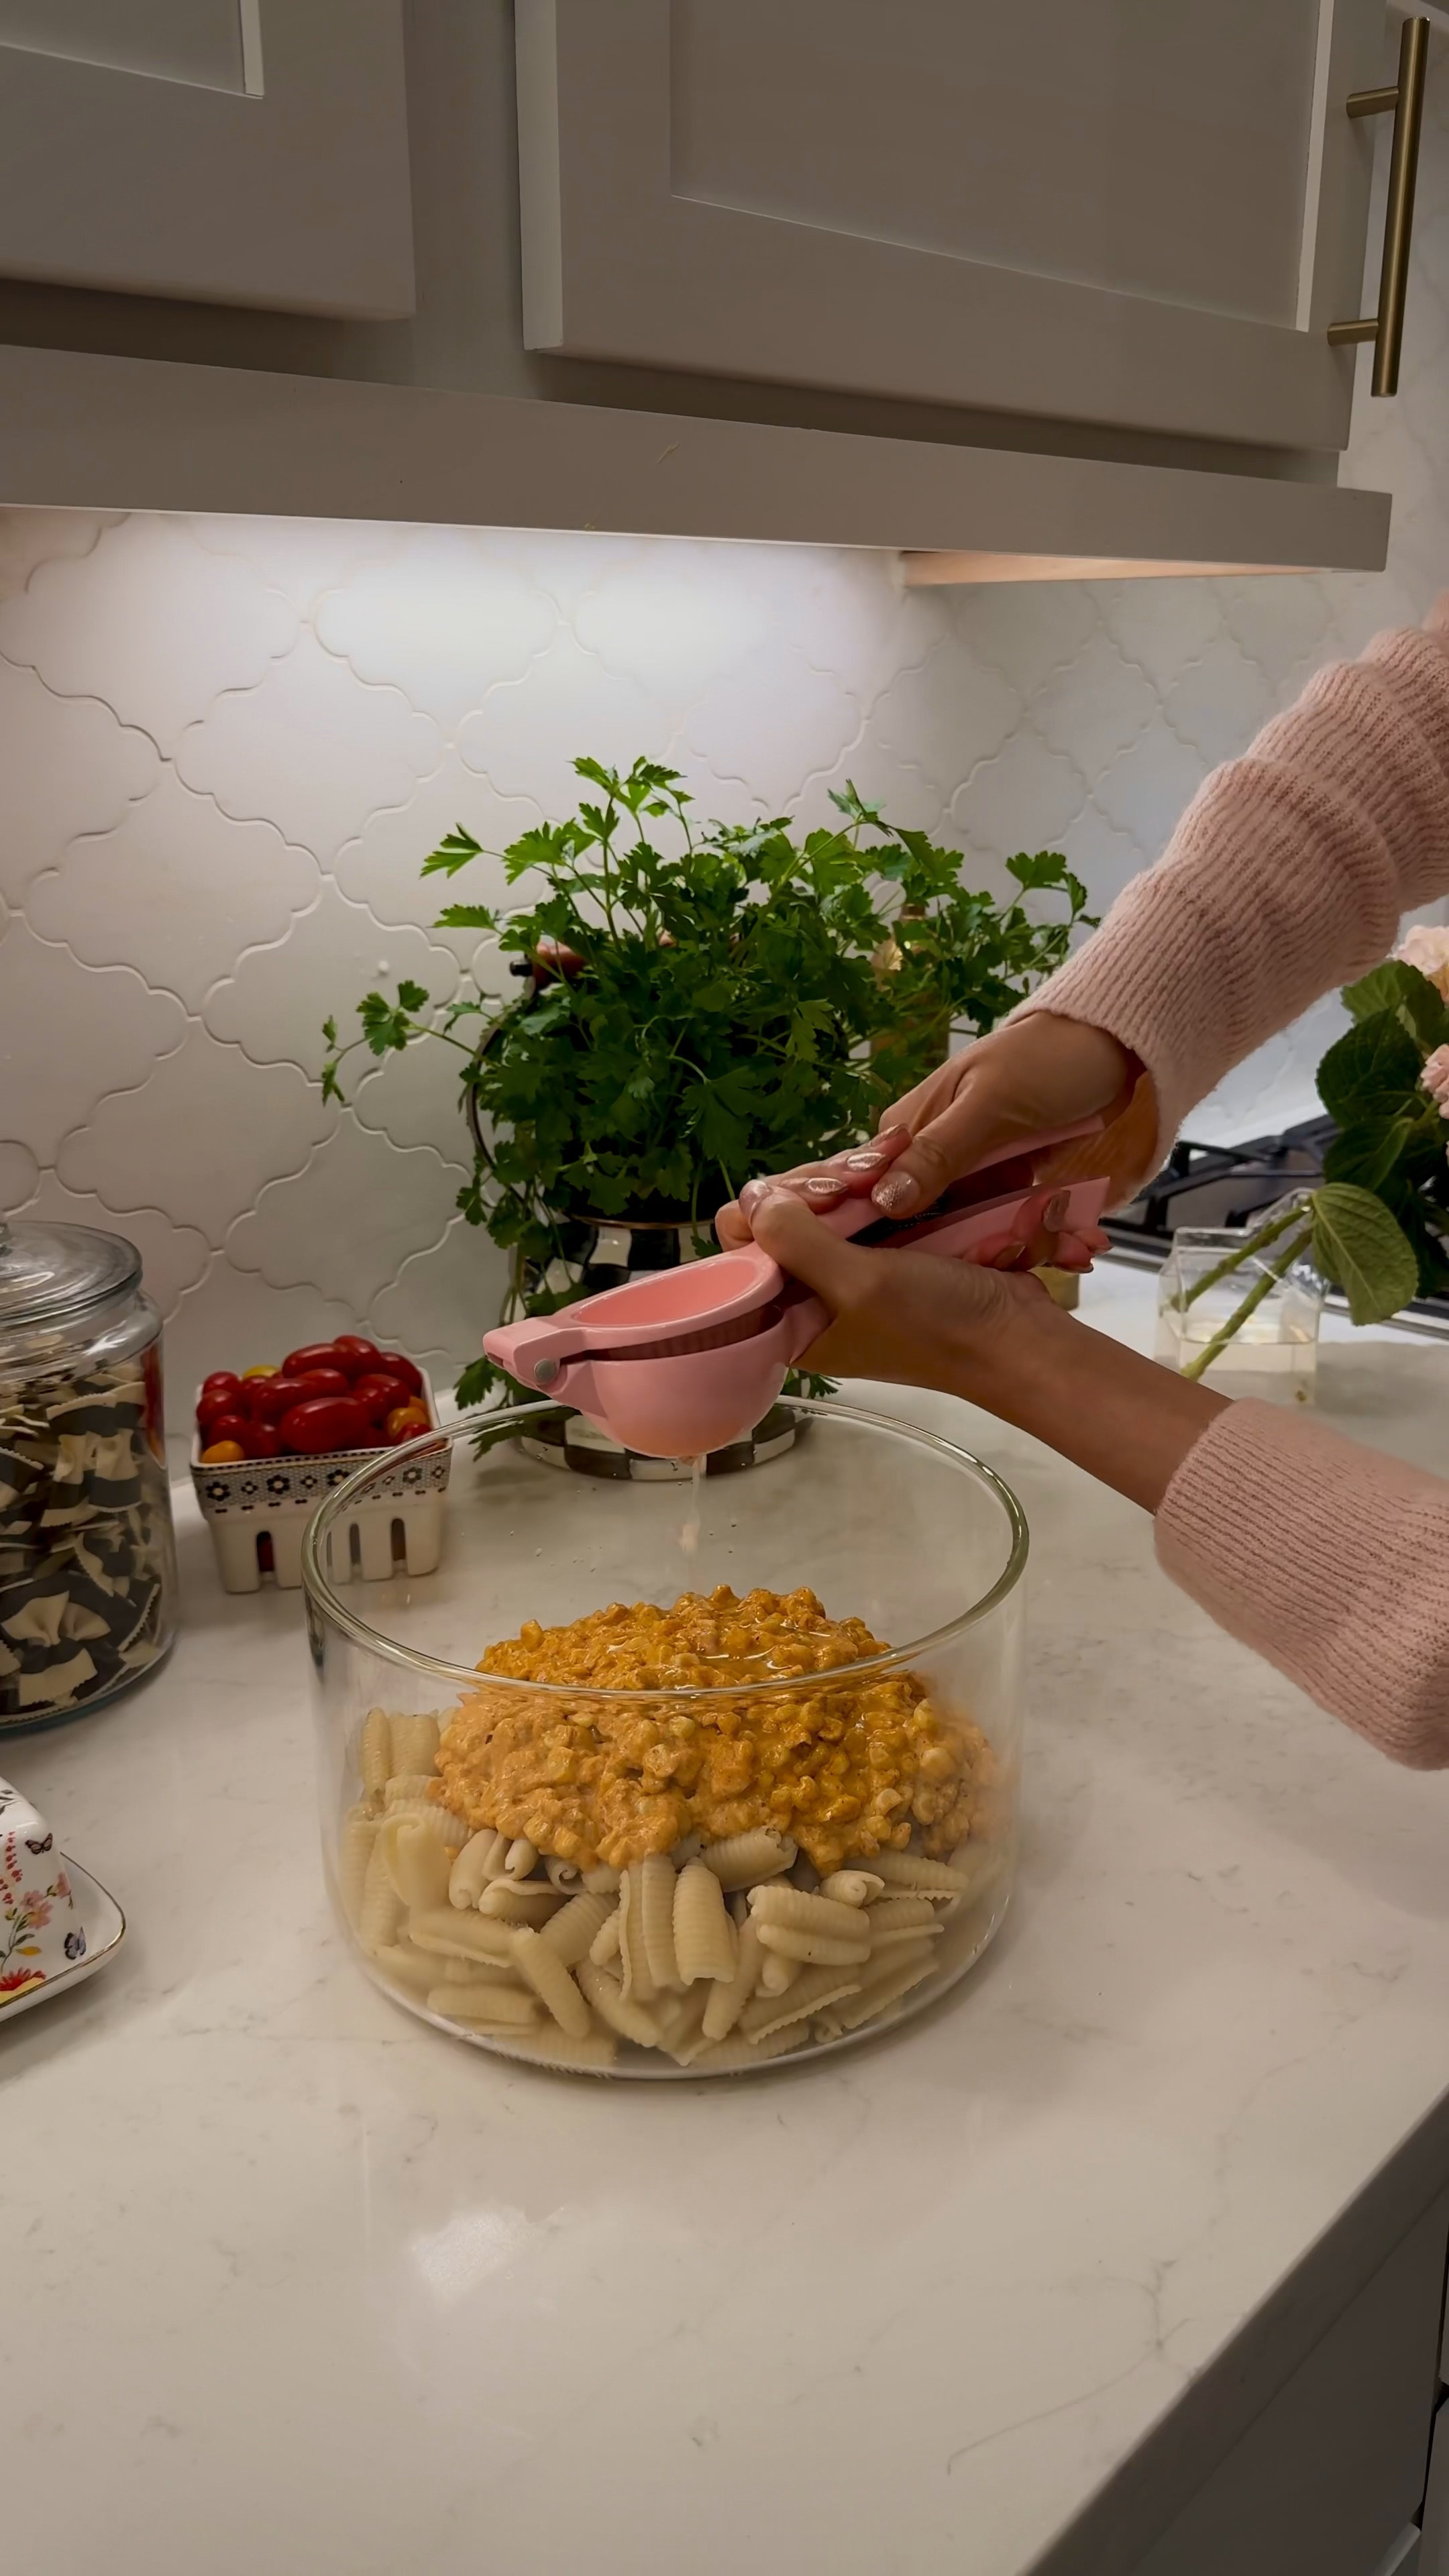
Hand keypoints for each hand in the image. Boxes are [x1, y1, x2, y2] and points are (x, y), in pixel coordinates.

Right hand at [717, 1013, 1146, 1266]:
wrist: (1108, 1043)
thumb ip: (939, 1153)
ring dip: (1022, 1247)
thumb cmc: (1044, 1061)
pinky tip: (1081, 1244)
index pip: (868, 1198)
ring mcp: (965, 1177)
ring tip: (1076, 1251)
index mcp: (904, 1134)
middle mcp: (924, 1161)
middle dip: (973, 1256)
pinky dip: (1043, 1235)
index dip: (881, 1242)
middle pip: (922, 1230)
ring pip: (971, 1234)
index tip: (920, 1276)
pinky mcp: (1001, 1187)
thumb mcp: (991, 1104)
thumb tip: (882, 1201)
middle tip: (1025, 1266)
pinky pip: (1009, 1225)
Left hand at [748, 1185, 1228, 1516]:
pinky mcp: (888, 1255)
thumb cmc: (937, 1324)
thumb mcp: (858, 1284)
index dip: (759, 1222)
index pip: (741, 1263)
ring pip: (821, 1212)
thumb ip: (798, 1242)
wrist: (1016, 1337)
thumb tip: (752, 1199)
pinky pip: (861, 1210)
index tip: (799, 1199)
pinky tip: (887, 1160)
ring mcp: (853, 1276)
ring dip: (841, 1181)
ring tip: (875, 1160)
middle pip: (779, 1228)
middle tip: (849, 1178)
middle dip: (807, 1192)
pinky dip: (870, 1186)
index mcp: (791, 1324)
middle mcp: (814, 1301)